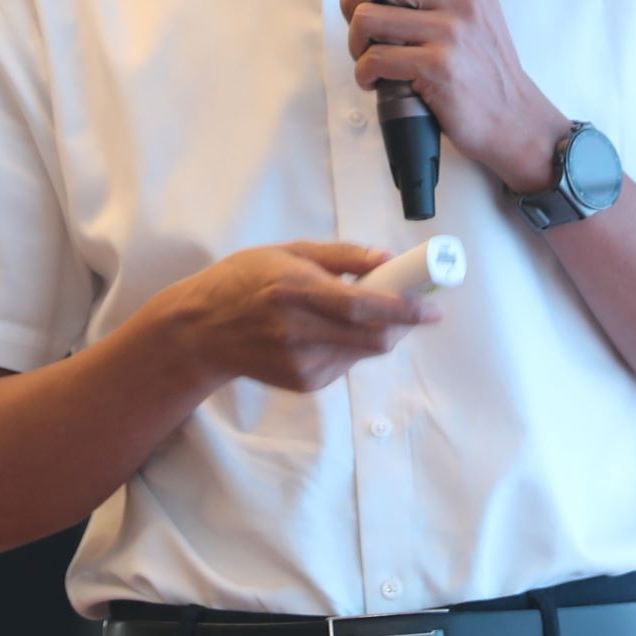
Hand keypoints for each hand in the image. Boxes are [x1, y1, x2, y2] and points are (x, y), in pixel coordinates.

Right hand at [163, 241, 435, 394]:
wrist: (201, 331)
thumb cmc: (243, 281)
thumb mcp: (288, 251)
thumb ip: (341, 256)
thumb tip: (387, 260)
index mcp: (297, 290)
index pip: (364, 307)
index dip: (405, 309)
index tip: (434, 307)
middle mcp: (300, 331)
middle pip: (374, 337)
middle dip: (404, 324)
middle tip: (416, 306)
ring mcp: (301, 363)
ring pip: (365, 352)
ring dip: (379, 333)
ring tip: (359, 311)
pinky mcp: (303, 383)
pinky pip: (346, 363)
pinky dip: (352, 345)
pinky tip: (328, 331)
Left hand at [340, 0, 570, 187]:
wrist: (514, 117)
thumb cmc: (487, 67)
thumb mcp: (476, 10)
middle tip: (358, 22)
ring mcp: (450, 32)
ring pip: (367, 17)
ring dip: (355, 41)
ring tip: (369, 56)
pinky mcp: (437, 66)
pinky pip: (374, 58)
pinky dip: (364, 74)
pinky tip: (377, 81)